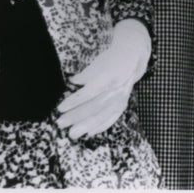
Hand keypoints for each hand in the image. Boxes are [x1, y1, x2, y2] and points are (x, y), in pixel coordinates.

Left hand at [56, 19, 150, 138]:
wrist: (133, 59)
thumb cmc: (111, 60)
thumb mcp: (97, 64)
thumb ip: (85, 75)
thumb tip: (73, 82)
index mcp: (108, 78)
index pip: (88, 93)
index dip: (74, 101)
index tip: (60, 108)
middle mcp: (115, 90)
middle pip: (94, 107)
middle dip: (76, 117)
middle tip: (61, 124)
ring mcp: (120, 99)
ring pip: (102, 115)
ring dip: (86, 125)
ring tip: (72, 133)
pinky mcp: (122, 104)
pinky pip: (111, 119)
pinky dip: (100, 126)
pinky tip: (89, 133)